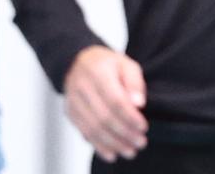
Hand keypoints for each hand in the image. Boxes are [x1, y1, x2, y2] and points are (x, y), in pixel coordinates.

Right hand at [63, 46, 147, 161]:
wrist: (79, 61)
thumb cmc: (108, 64)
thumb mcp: (126, 64)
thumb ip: (134, 82)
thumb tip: (139, 104)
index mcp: (98, 72)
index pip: (115, 100)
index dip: (130, 117)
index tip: (143, 127)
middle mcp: (82, 87)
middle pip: (104, 117)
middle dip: (124, 133)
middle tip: (140, 143)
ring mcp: (73, 101)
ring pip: (93, 128)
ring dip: (113, 143)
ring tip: (130, 151)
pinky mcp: (70, 112)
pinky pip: (84, 132)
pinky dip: (99, 146)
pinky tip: (112, 153)